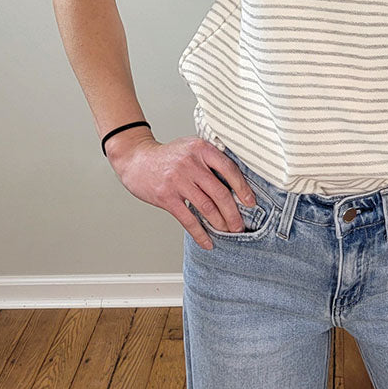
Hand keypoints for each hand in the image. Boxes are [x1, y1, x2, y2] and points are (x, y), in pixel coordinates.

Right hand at [107, 134, 257, 249]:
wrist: (137, 159)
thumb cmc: (169, 156)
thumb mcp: (191, 147)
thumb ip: (210, 159)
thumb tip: (236, 183)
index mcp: (201, 148)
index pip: (229, 169)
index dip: (242, 188)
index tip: (250, 202)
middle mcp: (191, 163)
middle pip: (220, 192)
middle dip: (233, 213)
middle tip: (240, 225)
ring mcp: (178, 180)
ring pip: (207, 207)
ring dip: (220, 223)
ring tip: (228, 232)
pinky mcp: (166, 196)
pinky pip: (188, 218)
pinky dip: (200, 233)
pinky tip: (207, 241)